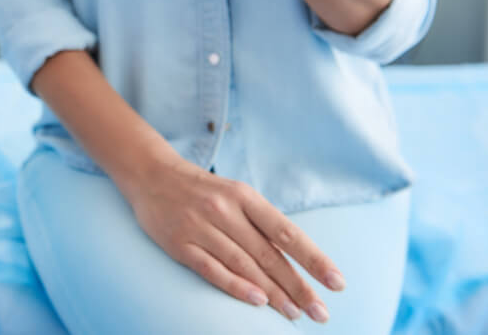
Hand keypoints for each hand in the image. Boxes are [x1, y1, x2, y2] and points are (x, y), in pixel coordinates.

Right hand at [122, 154, 343, 322]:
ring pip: (244, 265)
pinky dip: (235, 286)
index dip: (313, 259)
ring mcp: (201, 227)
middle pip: (268, 254)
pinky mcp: (180, 244)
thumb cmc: (201, 189)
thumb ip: (260, 223)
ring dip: (272, 293)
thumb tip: (294, 259)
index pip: (286, 232)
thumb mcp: (235, 194)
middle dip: (298, 286)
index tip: (337, 282)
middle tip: (320, 312)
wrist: (150, 174)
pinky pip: (212, 269)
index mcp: (244, 196)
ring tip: (294, 314)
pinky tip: (256, 301)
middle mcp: (225, 210)